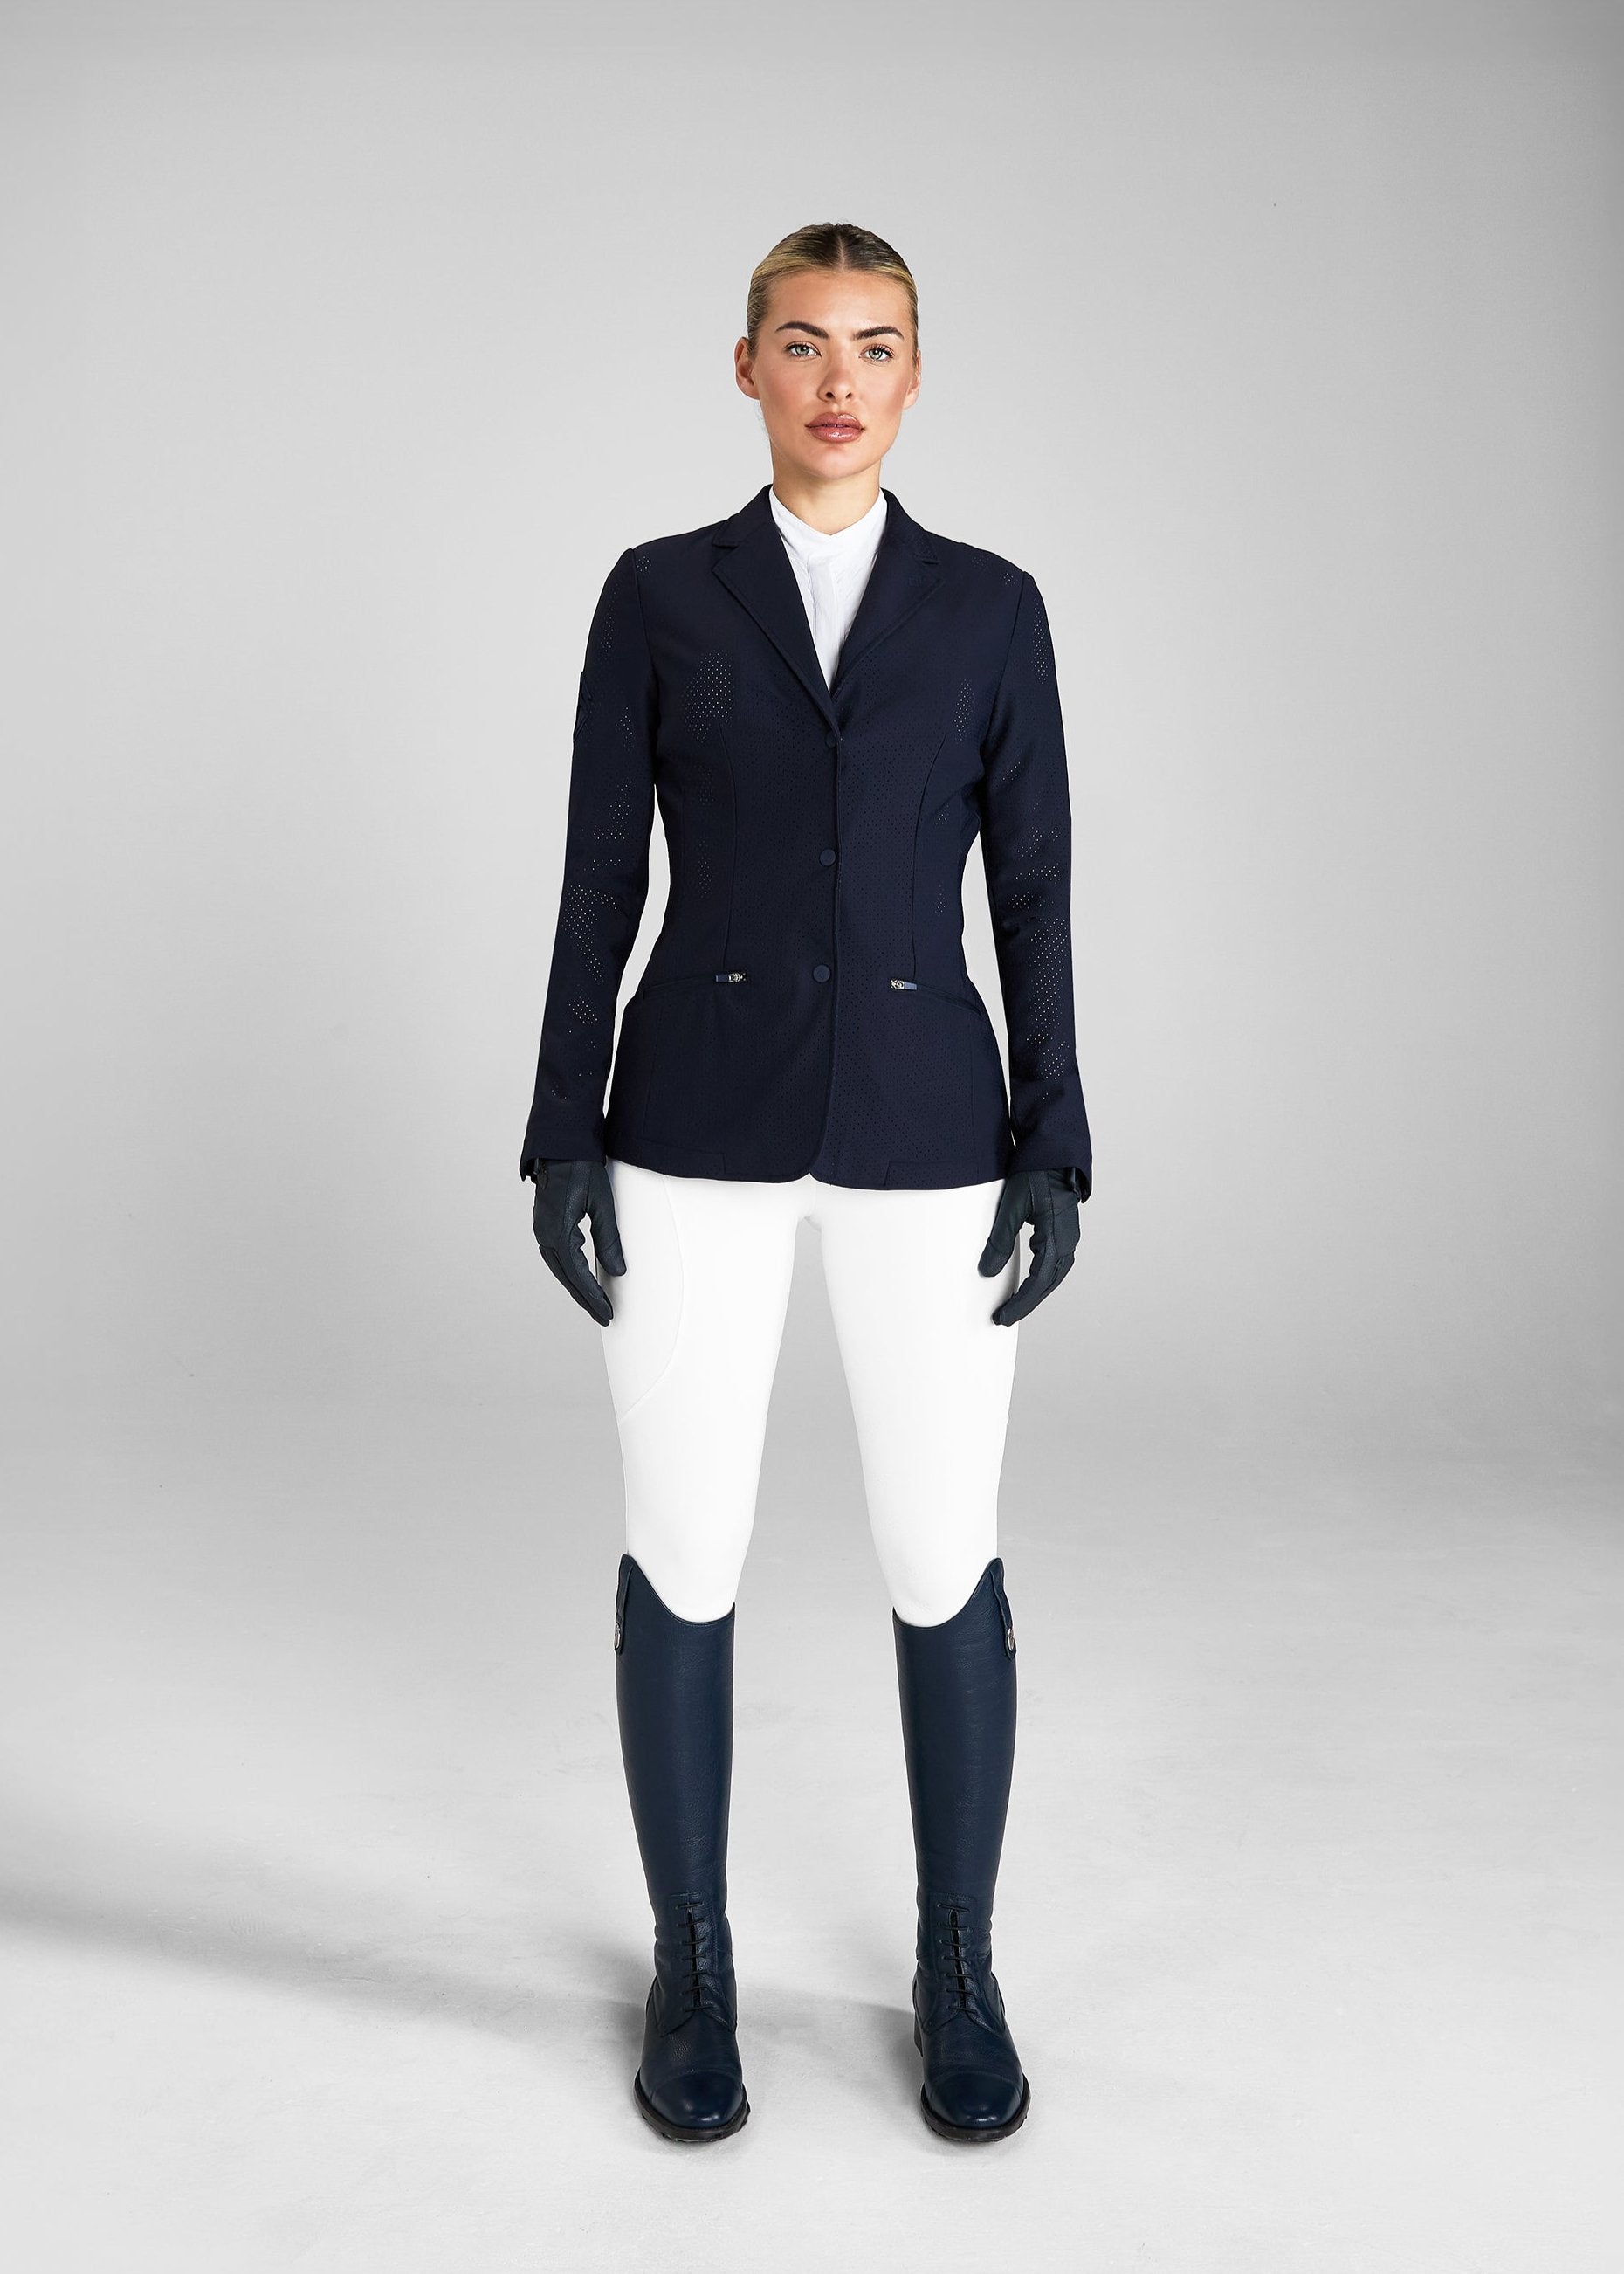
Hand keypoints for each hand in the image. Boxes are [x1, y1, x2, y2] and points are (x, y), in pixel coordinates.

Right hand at [530, 1158, 625, 1324]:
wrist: (562, 1144)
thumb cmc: (582, 1168)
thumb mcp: (602, 1203)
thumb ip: (609, 1239)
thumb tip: (618, 1270)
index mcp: (558, 1232)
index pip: (577, 1275)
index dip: (593, 1297)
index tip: (607, 1313)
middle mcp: (545, 1234)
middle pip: (566, 1277)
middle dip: (586, 1299)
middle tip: (604, 1316)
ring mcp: (542, 1228)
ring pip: (559, 1268)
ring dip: (576, 1286)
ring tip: (594, 1302)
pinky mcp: (545, 1222)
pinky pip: (557, 1254)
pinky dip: (569, 1269)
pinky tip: (581, 1274)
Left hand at [978, 1166, 1085, 1325]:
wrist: (1054, 1153)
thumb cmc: (1034, 1174)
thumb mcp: (1011, 1207)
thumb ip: (999, 1240)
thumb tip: (986, 1271)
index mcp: (1055, 1238)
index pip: (1038, 1282)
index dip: (1020, 1303)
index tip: (1002, 1317)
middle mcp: (1067, 1241)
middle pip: (1048, 1284)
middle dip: (1026, 1303)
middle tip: (1003, 1318)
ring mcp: (1068, 1236)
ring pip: (1054, 1276)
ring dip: (1035, 1293)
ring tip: (1014, 1305)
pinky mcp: (1064, 1231)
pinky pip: (1055, 1263)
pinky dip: (1042, 1278)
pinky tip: (1029, 1281)